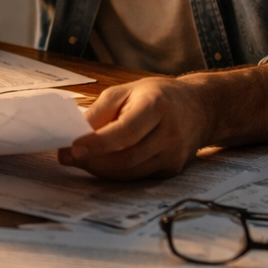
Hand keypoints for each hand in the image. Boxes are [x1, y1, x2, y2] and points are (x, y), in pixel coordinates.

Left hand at [58, 76, 212, 179]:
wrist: (200, 107)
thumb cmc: (158, 96)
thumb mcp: (126, 90)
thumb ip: (100, 111)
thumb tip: (75, 131)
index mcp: (157, 107)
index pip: (126, 131)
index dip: (97, 143)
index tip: (72, 148)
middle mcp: (170, 133)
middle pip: (126, 157)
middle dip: (92, 161)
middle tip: (67, 157)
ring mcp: (173, 155)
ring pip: (130, 172)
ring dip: (100, 170)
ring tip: (80, 160)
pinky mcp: (172, 169)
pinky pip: (137, 176)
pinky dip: (114, 173)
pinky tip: (101, 164)